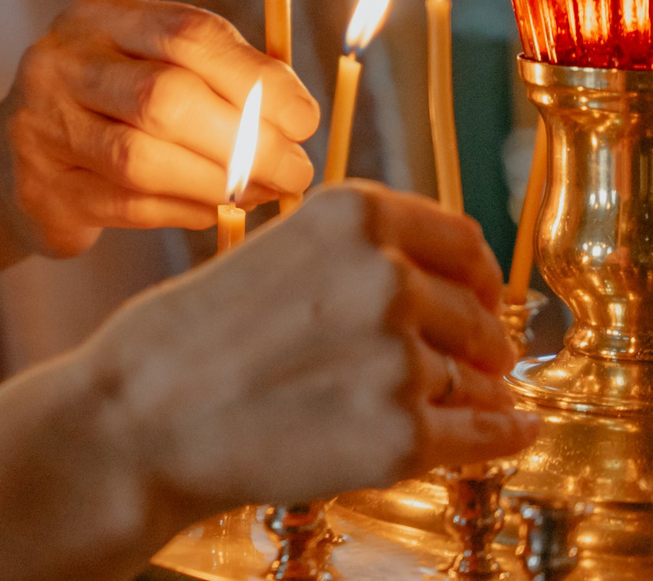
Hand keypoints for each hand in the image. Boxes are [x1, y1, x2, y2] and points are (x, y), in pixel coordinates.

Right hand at [0, 0, 318, 256]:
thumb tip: (296, 120)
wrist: (5, 164)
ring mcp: (41, 127)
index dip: (256, 77)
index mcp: (97, 17)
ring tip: (266, 192)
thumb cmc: (106, 107)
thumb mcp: (147, 63)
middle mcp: (60, 62)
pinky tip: (218, 209)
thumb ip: (214, 76)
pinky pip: (129, 205)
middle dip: (246, 139)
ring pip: (142, 159)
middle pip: (164, 98)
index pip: (186, 33)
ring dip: (220, 181)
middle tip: (296, 169)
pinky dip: (186, 210)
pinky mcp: (43, 191)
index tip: (304, 118)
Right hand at [77, 184, 534, 519]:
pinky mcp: (400, 434)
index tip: (482, 298)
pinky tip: (514, 431)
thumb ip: (356, 259)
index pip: (462, 242)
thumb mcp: (274, 254)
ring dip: (468, 395)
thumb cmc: (188, 340)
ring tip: (429, 406)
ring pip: (474, 379)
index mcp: (353, 215)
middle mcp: (386, 275)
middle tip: (473, 365)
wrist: (138, 418)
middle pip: (478, 315)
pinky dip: (503, 436)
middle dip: (479, 344)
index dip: (478, 278)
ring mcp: (397, 356)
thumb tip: (447, 292)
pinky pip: (483, 436)